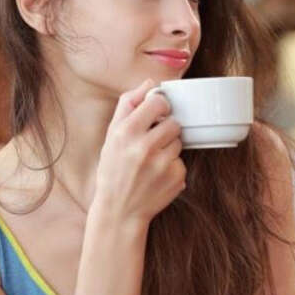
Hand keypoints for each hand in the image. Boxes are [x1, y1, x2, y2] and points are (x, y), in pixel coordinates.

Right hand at [92, 79, 185, 225]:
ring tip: (152, 161)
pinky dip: (173, 167)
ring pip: (179, 141)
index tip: (156, 113)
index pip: (158, 102)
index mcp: (126, 132)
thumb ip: (128, 104)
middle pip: (173, 123)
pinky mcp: (176, 178)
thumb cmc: (113, 169)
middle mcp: (144, 147)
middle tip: (151, 143)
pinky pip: (182, 161)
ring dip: (170, 148)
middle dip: (165, 130)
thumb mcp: (112, 135)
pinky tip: (157, 176)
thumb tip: (149, 82)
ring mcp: (162, 164)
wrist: (119, 211)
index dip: (160, 106)